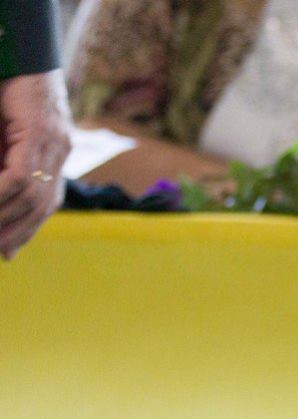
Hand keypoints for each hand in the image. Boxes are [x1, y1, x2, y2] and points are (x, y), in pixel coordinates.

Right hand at [0, 70, 71, 261]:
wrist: (25, 57)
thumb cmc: (11, 92)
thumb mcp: (6, 134)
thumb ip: (5, 161)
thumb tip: (5, 191)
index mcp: (57, 157)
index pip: (47, 205)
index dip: (29, 230)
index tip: (9, 252)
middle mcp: (61, 154)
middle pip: (41, 207)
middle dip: (18, 233)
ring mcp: (55, 144)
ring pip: (31, 195)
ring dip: (7, 218)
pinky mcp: (41, 133)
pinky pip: (20, 175)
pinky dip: (3, 193)